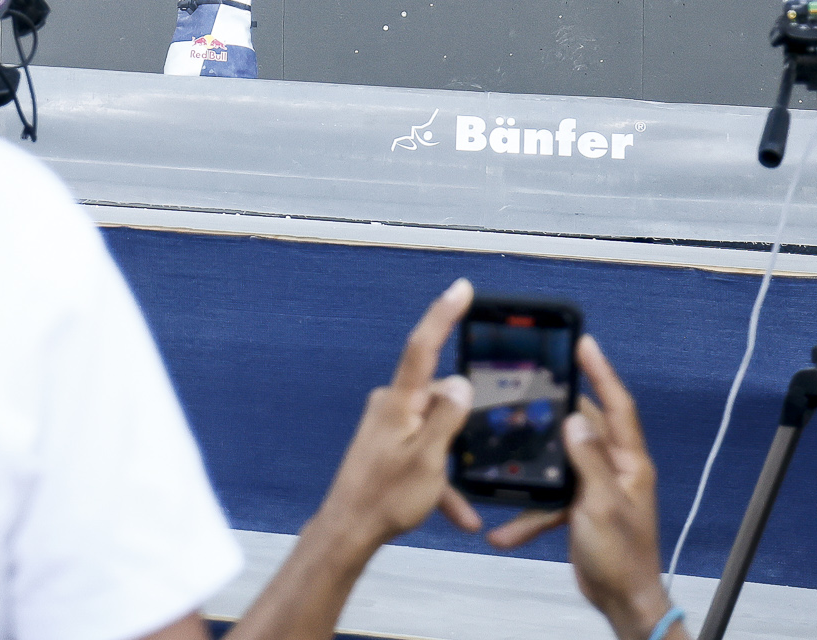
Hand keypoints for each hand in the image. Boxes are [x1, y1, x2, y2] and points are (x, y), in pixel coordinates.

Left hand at [316, 278, 481, 554]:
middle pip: (440, 396)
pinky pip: (424, 453)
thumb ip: (447, 417)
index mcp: (399, 401)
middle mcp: (391, 405)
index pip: (423, 346)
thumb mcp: (429, 458)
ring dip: (452, 464)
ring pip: (436, 431)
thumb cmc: (386, 497)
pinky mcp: (388, 444)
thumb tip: (461, 383)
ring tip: (462, 504)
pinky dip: (441, 481)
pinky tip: (459, 513)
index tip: (460, 288)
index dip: (443, 314)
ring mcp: (389, 425)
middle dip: (461, 425)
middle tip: (467, 458)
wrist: (349, 528)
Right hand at [487, 335, 674, 639]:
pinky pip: (550, 501)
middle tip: (530, 386)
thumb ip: (588, 460)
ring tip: (506, 450)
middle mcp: (615, 469)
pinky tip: (504, 529)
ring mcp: (597, 489)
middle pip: (584, 427)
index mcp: (629, 463)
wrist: (623, 600)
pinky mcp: (581, 509)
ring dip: (534, 469)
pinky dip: (529, 513)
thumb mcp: (602, 504)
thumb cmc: (621, 555)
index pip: (617, 406)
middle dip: (556, 410)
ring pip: (561, 463)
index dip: (601, 372)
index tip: (583, 344)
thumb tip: (574, 419)